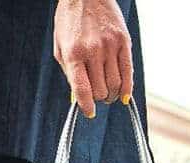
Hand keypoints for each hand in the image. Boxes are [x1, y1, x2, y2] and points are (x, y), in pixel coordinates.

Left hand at [53, 0, 133, 117]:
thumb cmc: (70, 21)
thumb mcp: (60, 46)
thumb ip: (69, 73)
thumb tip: (79, 98)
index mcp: (73, 53)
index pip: (82, 90)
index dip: (87, 106)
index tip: (89, 113)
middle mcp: (92, 51)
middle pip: (101, 90)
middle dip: (99, 98)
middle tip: (99, 97)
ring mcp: (110, 46)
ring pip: (115, 85)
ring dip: (113, 95)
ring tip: (109, 94)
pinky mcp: (124, 42)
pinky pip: (128, 73)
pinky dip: (127, 89)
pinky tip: (124, 96)